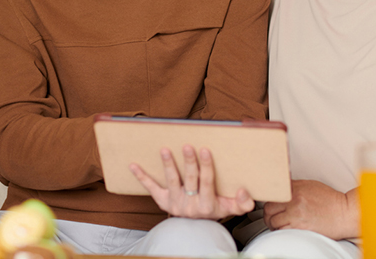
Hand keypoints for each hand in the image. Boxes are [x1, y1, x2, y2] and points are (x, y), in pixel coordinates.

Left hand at [129, 144, 254, 218]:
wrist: (195, 228)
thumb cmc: (214, 211)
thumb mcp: (231, 210)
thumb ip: (242, 203)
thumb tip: (242, 191)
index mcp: (207, 204)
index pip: (207, 182)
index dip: (206, 166)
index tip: (205, 150)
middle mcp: (190, 204)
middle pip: (190, 179)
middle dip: (188, 162)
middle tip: (186, 146)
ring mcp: (175, 202)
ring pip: (172, 181)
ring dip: (168, 165)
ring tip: (164, 150)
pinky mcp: (163, 201)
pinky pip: (151, 189)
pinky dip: (142, 177)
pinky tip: (133, 165)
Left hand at [263, 179, 358, 239]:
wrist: (345, 213)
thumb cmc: (331, 200)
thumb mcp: (311, 185)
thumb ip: (294, 186)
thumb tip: (281, 187)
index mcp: (295, 188)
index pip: (272, 193)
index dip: (269, 200)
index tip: (270, 204)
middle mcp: (294, 200)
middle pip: (268, 208)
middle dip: (269, 214)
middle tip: (272, 217)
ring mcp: (296, 214)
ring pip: (273, 221)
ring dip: (274, 224)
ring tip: (278, 225)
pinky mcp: (300, 227)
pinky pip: (282, 230)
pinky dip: (282, 231)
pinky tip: (286, 229)